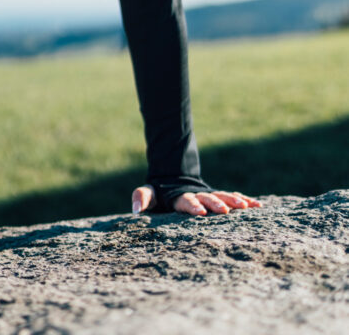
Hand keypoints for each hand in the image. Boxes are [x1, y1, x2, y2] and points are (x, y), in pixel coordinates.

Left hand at [131, 185, 261, 215]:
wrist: (175, 179)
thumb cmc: (161, 193)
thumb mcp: (149, 193)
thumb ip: (142, 197)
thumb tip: (135, 209)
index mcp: (181, 197)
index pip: (186, 201)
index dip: (193, 206)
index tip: (200, 213)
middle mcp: (198, 195)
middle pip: (208, 198)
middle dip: (216, 203)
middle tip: (226, 210)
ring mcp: (210, 195)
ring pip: (224, 196)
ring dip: (234, 201)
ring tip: (247, 206)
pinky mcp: (219, 197)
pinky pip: (233, 197)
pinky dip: (245, 200)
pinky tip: (258, 205)